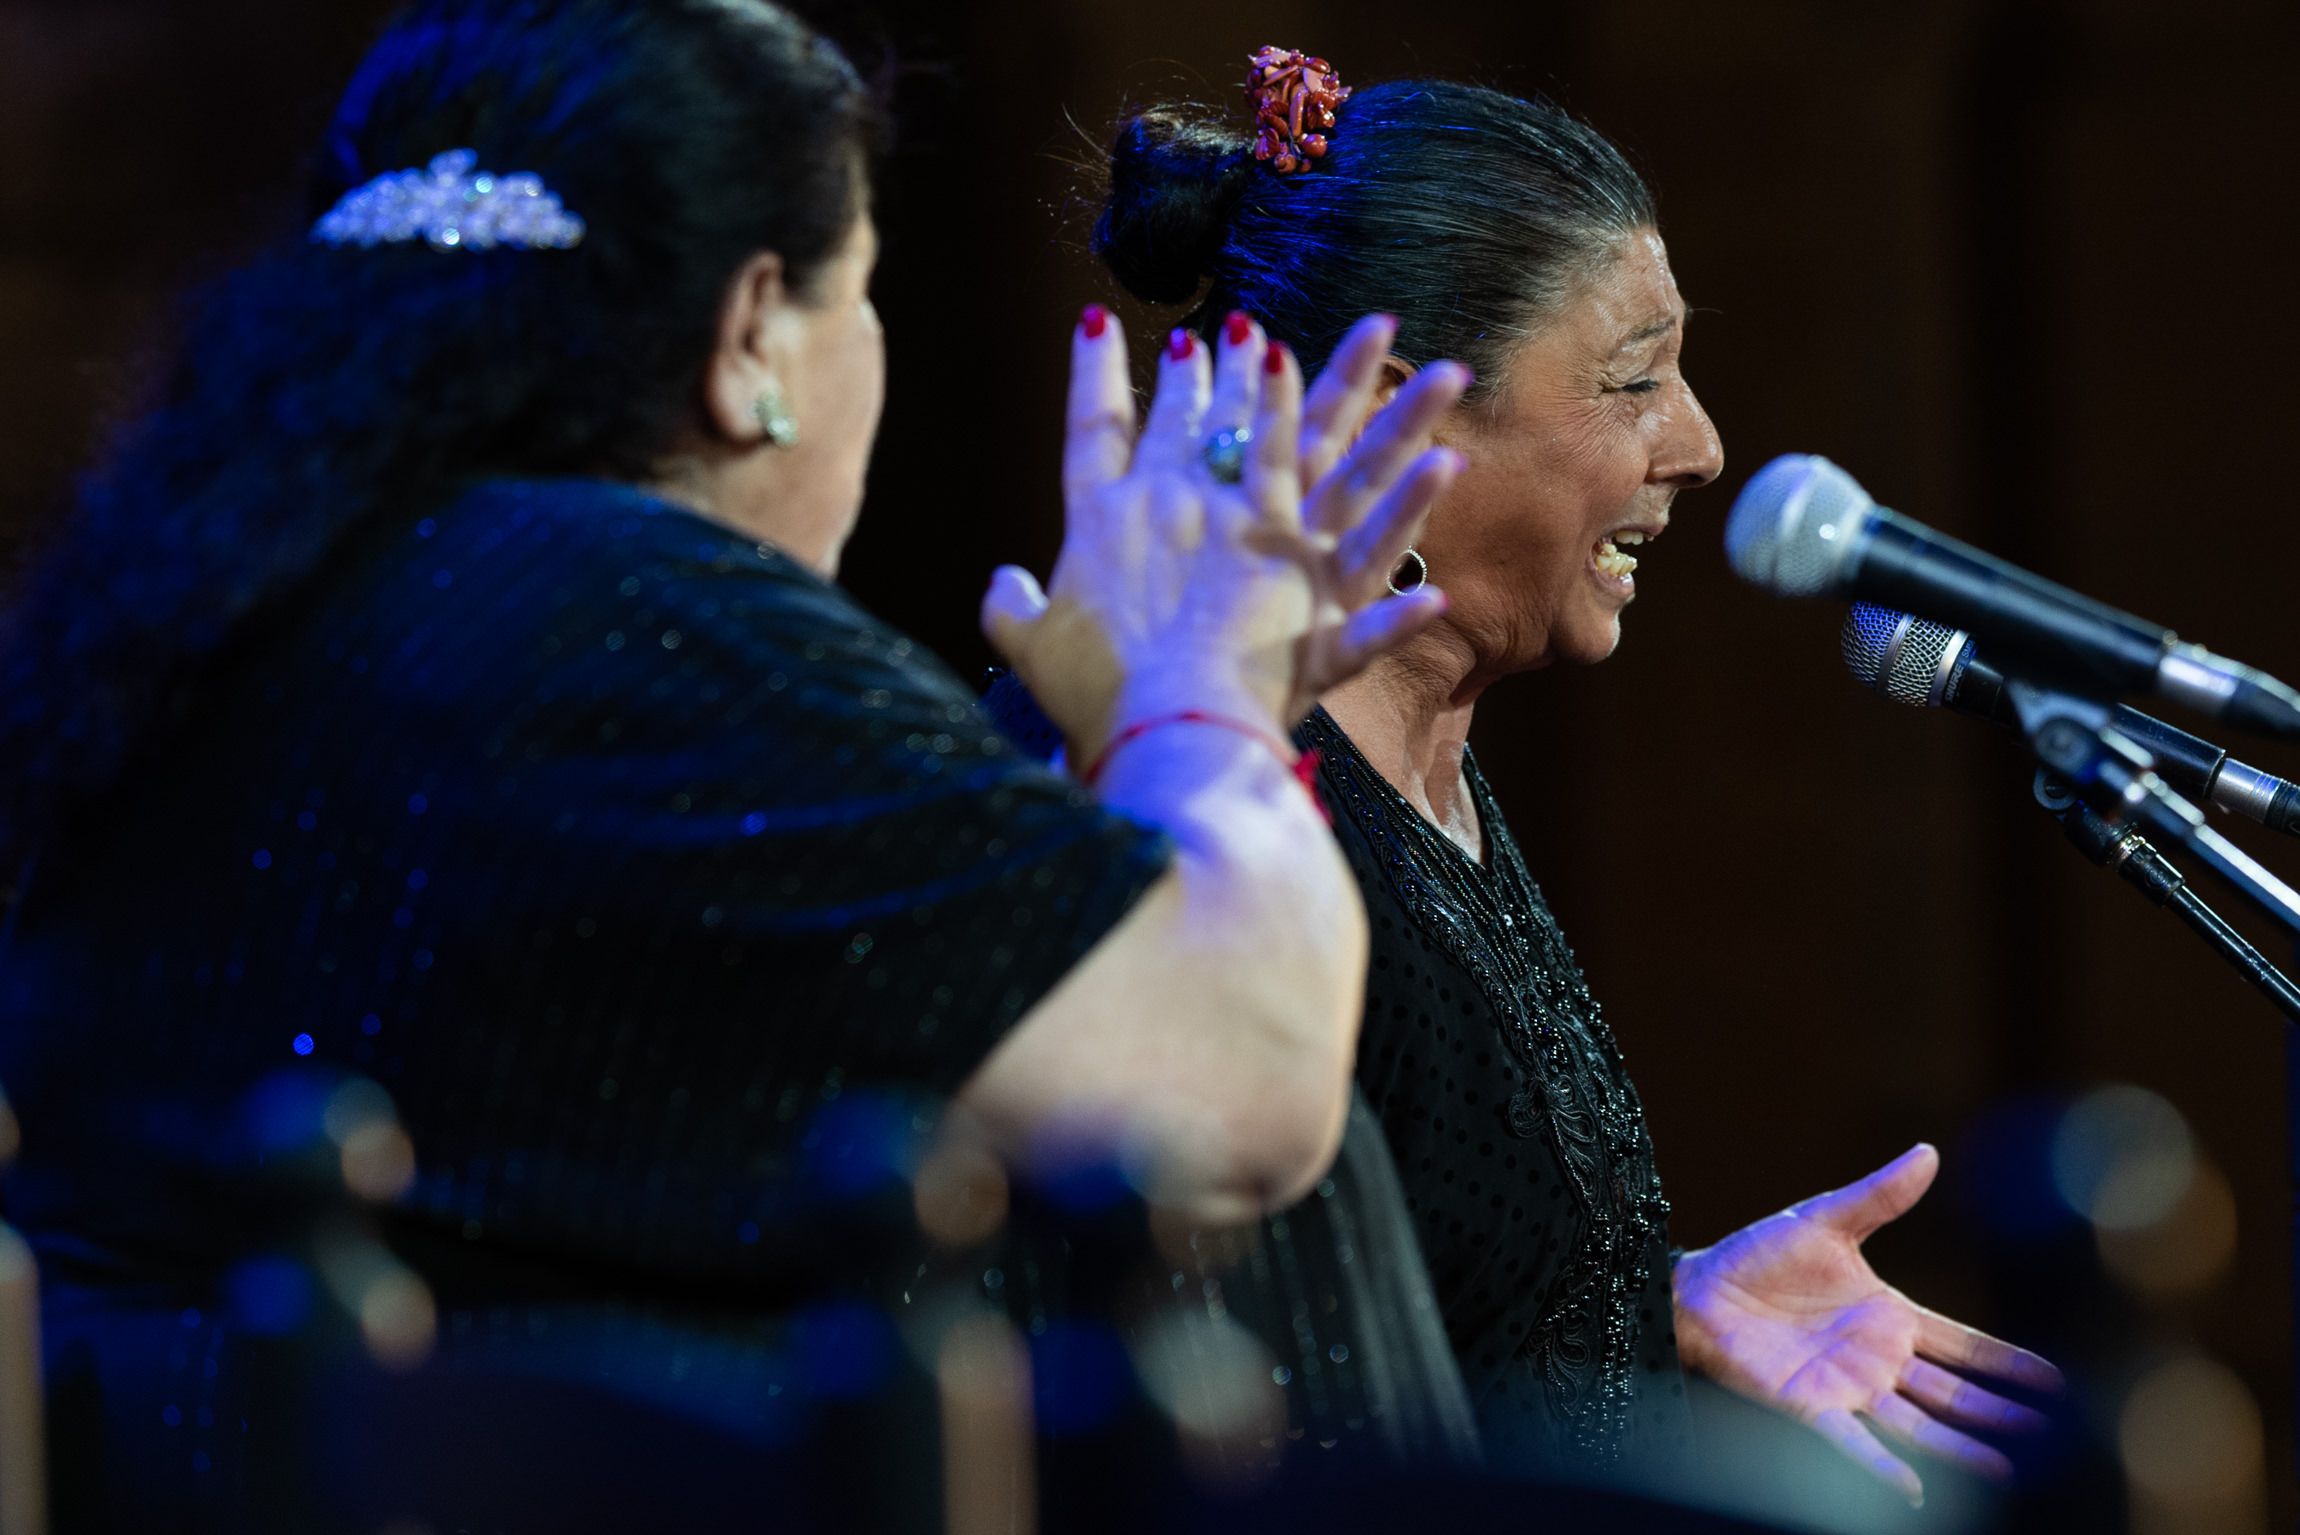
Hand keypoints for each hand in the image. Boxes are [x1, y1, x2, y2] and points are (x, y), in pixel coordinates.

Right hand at [982, 310, 1465, 757]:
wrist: (1164, 728)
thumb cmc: (1092, 694)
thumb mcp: (1029, 646)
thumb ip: (1012, 607)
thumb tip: (1002, 583)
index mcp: (1110, 517)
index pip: (1098, 427)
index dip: (1096, 372)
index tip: (1095, 321)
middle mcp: (1190, 506)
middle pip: (1211, 419)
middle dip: (1222, 369)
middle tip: (1238, 328)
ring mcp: (1261, 537)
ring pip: (1317, 446)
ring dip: (1355, 387)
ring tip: (1384, 331)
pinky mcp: (1319, 582)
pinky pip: (1375, 539)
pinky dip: (1411, 505)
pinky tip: (1449, 466)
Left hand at [1672, 1144, 2063, 1507]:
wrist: (1699, 1287)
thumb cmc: (1757, 1256)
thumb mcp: (1826, 1219)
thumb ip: (1879, 1196)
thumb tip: (1927, 1152)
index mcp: (1888, 1316)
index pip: (1962, 1345)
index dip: (2005, 1362)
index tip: (2054, 1380)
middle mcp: (1878, 1359)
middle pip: (1952, 1393)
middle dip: (1999, 1413)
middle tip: (2049, 1435)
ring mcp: (1849, 1387)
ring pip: (1918, 1426)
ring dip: (1961, 1449)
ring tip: (2006, 1470)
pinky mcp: (1812, 1406)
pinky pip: (1854, 1442)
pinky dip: (1883, 1468)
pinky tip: (1917, 1489)